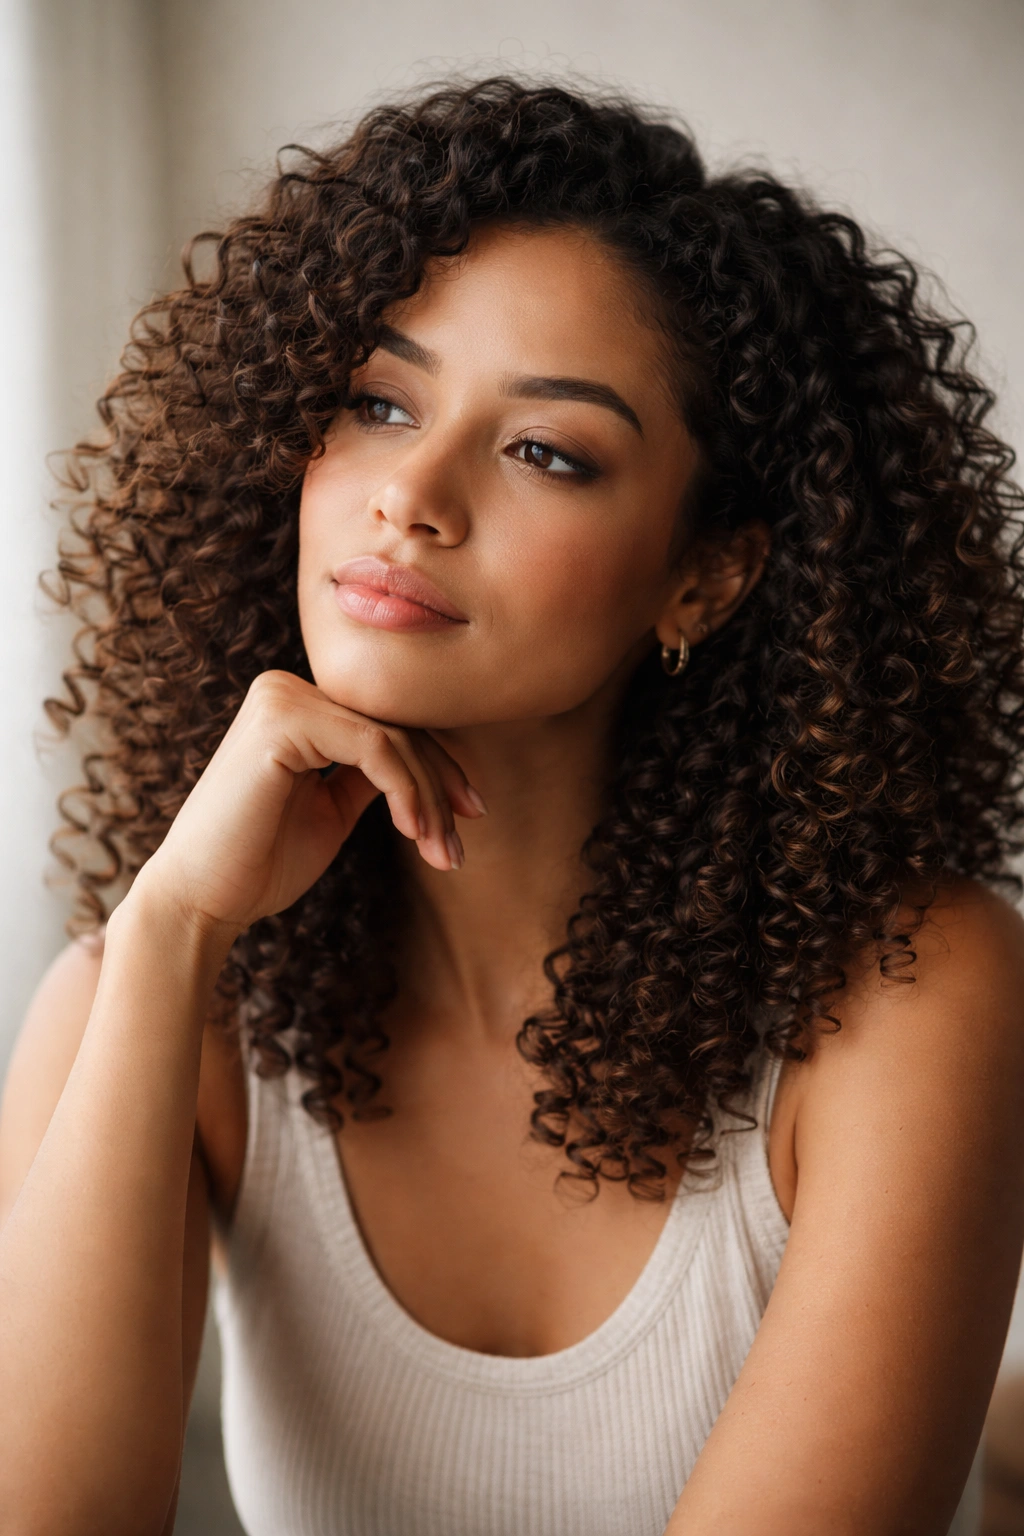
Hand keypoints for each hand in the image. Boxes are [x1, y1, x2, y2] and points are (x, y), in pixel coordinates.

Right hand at [132, 670, 482, 935]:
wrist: (200, 900)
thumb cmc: (260, 863)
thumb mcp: (332, 809)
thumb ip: (371, 776)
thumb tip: (431, 766)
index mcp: (295, 705)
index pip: (386, 724)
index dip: (437, 768)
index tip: (470, 815)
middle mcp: (286, 688)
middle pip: (396, 726)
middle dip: (441, 786)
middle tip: (462, 843)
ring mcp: (281, 698)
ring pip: (393, 738)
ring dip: (429, 800)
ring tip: (444, 853)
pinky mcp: (282, 721)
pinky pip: (374, 747)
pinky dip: (406, 791)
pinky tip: (415, 832)